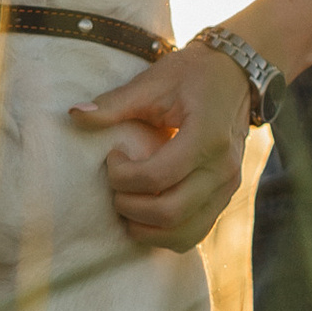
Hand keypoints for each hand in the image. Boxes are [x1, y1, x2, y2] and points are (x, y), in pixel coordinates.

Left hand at [67, 42, 256, 250]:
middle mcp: (223, 169)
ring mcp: (228, 188)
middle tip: (116, 184)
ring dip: (145, 228)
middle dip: (130, 206)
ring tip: (128, 201)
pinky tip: (145, 213)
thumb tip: (75, 114)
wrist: (236, 76)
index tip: (113, 156)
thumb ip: (115, 103)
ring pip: (182, 234)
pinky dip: (164, 234)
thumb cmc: (192, 75)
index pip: (158, 176)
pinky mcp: (225, 199)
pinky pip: (193, 234)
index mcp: (207, 136)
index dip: (123, 176)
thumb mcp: (153, 82)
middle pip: (169, 212)